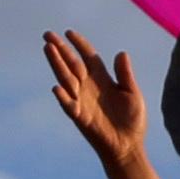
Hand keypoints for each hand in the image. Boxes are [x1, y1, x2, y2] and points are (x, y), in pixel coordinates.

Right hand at [43, 30, 161, 178]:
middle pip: (72, 63)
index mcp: (102, 78)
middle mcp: (88, 86)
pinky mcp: (80, 117)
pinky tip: (57, 87)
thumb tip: (121, 53)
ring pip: (66, 78)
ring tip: (47, 49)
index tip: (69, 32)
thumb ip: (125, 75)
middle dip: (60, 49)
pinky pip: (69, 105)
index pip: (87, 56)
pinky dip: (62, 97)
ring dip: (56, 64)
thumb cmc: (131, 120)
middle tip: (47, 35)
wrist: (128, 146)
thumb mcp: (132, 93)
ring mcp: (82, 100)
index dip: (79, 44)